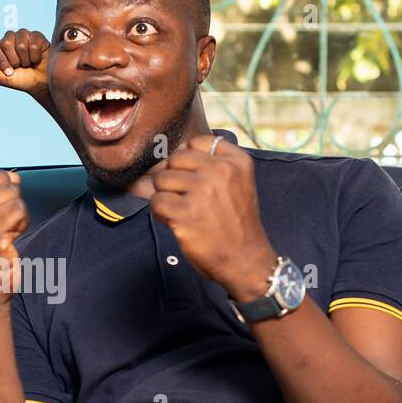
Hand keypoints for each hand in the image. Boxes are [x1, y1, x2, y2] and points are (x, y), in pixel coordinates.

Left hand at [0, 29, 49, 96]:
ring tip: (28, 63)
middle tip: (19, 66)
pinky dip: (35, 56)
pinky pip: (34, 44)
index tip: (9, 72)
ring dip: (25, 59)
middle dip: (14, 61)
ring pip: (21, 44)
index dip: (2, 62)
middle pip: (6, 44)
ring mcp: (22, 35)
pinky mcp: (36, 35)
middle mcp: (9, 38)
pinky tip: (36, 59)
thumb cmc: (21, 80)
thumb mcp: (2, 79)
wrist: (41, 83)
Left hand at [150, 135, 277, 300]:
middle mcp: (220, 171)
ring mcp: (202, 192)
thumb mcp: (236, 184)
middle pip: (175, 159)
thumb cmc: (235, 222)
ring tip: (185, 212)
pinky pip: (156, 202)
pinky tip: (179, 223)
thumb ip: (210, 165)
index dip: (189, 162)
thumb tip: (165, 160)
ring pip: (161, 180)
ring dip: (167, 197)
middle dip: (175, 179)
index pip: (197, 143)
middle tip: (189, 200)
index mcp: (236, 161)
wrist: (245, 259)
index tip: (198, 180)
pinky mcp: (185, 213)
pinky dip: (162, 214)